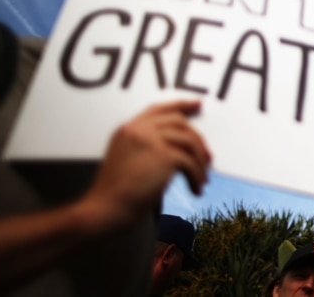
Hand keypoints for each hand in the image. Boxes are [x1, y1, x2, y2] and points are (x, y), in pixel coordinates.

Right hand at [80, 100, 210, 229]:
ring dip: (200, 163)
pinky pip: (190, 162)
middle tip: (208, 157)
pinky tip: (196, 189)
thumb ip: (147, 147)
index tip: (198, 104)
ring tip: (202, 180)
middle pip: (179, 122)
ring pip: (189, 142)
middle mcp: (138, 129)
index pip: (158, 109)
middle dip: (198, 138)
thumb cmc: (116, 193)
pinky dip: (197, 177)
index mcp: (128, 129)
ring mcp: (151, 140)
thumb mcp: (127, 160)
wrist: (106, 209)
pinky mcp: (164, 155)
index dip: (180, 105)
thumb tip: (182, 149)